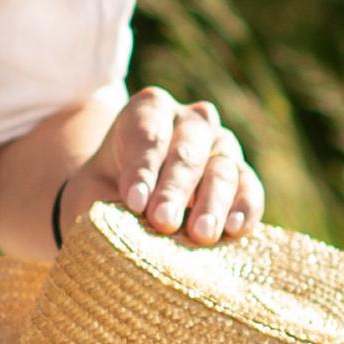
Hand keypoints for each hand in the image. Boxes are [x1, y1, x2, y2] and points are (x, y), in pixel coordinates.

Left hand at [58, 88, 261, 252]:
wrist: (126, 204)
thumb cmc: (106, 191)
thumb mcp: (94, 190)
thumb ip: (107, 201)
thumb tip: (134, 224)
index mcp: (150, 108)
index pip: (148, 134)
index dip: (142, 169)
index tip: (134, 202)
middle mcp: (191, 120)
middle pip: (186, 152)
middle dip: (174, 189)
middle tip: (163, 221)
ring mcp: (222, 145)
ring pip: (222, 170)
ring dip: (211, 204)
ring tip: (200, 235)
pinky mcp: (243, 176)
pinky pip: (250, 189)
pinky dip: (244, 209)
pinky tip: (233, 230)